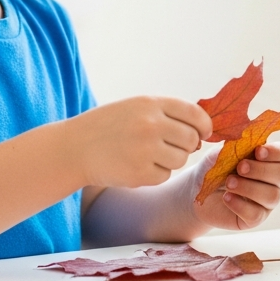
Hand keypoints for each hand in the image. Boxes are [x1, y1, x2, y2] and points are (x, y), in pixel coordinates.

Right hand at [61, 96, 210, 188]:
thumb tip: (202, 133)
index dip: (205, 125)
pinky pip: (165, 176)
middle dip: (186, 145)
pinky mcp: (140, 173)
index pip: (195, 113)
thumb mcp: (135, 107)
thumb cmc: (109, 126)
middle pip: (191, 139)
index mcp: (151, 104)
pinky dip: (156, 174)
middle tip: (169, 146)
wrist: (74, 148)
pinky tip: (136, 165)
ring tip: (147, 154)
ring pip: (181, 160)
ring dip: (171, 160)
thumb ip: (167, 114)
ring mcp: (145, 150)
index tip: (204, 132)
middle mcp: (150, 124)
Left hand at [192, 141, 279, 229]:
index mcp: (268, 159)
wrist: (196, 191)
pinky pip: (256, 214)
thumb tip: (246, 137)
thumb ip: (235, 145)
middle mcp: (272, 181)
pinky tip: (227, 198)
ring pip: (272, 196)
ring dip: (249, 188)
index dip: (275, 152)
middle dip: (261, 170)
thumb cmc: (213, 168)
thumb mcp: (221, 153)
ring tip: (228, 183)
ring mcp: (266, 201)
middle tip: (240, 168)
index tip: (257, 151)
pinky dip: (241, 205)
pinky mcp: (255, 218)